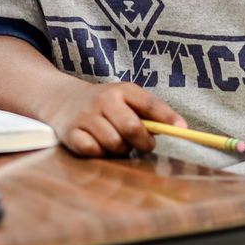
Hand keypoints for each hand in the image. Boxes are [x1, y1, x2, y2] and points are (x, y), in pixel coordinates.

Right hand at [34, 76, 183, 157]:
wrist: (62, 99)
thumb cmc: (105, 104)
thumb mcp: (125, 98)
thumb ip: (149, 112)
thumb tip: (180, 128)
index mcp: (121, 90)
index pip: (148, 103)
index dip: (167, 117)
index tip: (183, 129)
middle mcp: (102, 100)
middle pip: (131, 127)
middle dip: (142, 142)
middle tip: (143, 144)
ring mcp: (85, 116)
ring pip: (113, 143)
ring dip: (119, 149)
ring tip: (116, 142)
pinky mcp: (71, 133)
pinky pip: (93, 151)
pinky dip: (100, 153)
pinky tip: (98, 146)